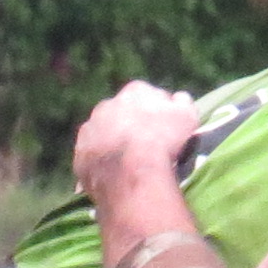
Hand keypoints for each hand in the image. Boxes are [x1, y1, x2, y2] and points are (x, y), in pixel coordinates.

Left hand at [72, 83, 204, 209]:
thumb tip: (178, 99)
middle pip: (121, 113)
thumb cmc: (164, 141)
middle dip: (130, 125)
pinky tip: (114, 176)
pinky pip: (92, 157)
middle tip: (144, 145)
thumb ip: (182, 103)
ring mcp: (90, 130)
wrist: (134, 172)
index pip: (147, 95)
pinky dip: (101, 163)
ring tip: (128, 163)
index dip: (157, 111)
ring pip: (103, 134)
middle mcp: (107, 105)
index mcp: (134, 91)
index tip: (164, 127)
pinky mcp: (80, 154)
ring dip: (112, 143)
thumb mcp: (187, 117)